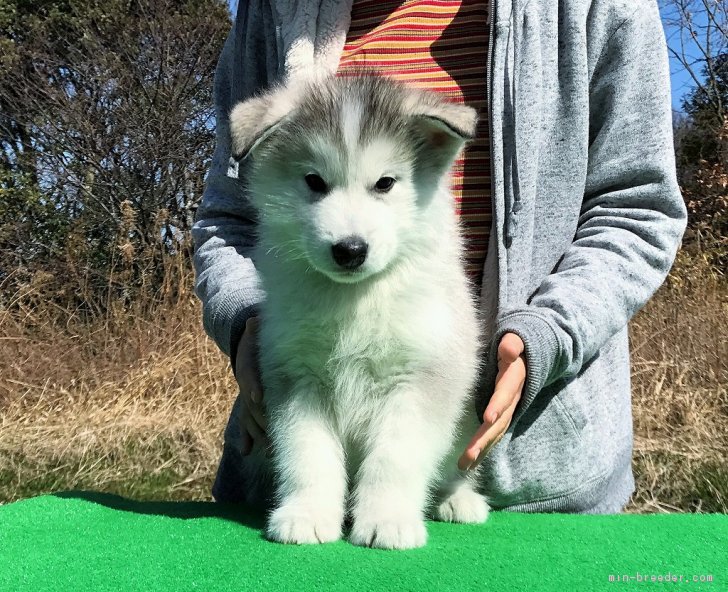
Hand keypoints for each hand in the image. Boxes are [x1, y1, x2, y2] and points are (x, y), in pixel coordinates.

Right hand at [234, 316, 269, 455]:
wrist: (246, 347)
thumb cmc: (259, 339)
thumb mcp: (257, 332)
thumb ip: (257, 328)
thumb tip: (254, 318)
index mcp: (247, 364)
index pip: (248, 375)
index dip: (253, 386)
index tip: (257, 397)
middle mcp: (245, 383)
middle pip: (249, 403)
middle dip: (260, 418)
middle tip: (273, 430)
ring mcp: (246, 396)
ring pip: (248, 417)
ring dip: (257, 432)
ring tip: (268, 446)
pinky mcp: (249, 406)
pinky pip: (246, 423)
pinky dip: (247, 438)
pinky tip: (247, 451)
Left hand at [458, 333, 525, 470]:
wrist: (531, 356)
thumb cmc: (514, 345)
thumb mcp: (516, 341)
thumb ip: (512, 344)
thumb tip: (508, 348)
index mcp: (513, 379)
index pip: (505, 393)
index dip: (498, 405)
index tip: (488, 418)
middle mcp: (513, 398)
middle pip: (499, 421)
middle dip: (484, 438)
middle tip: (468, 455)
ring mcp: (509, 409)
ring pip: (496, 432)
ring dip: (481, 449)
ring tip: (464, 466)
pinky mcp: (503, 416)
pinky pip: (493, 434)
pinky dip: (482, 449)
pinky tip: (469, 463)